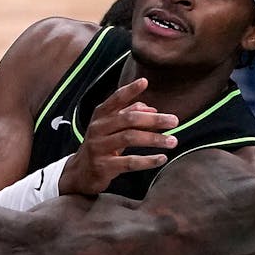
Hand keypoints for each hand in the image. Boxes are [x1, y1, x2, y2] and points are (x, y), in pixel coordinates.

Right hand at [59, 77, 177, 195]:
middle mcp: (97, 129)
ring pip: (129, 138)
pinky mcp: (103, 166)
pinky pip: (129, 162)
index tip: (145, 82)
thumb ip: (129, 115)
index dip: (129, 90)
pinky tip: (162, 158)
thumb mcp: (112, 128)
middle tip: (174, 121)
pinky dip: (148, 161)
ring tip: (173, 141)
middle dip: (154, 120)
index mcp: (100, 116)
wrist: (80, 173)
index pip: (115, 100)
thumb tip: (152, 109)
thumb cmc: (101, 146)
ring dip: (154, 139)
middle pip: (128, 119)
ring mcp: (98, 147)